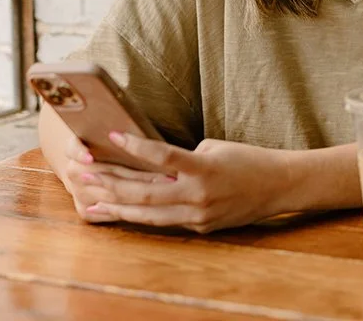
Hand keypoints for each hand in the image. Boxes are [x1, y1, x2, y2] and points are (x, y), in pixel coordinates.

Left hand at [81, 132, 293, 232]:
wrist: (279, 186)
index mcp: (204, 168)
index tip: (111, 134)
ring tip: (89, 200)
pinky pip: (163, 221)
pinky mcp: (199, 227)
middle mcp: (198, 195)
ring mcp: (198, 215)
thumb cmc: (248, 159)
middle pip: (144, 191)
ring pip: (146, 214)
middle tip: (83, 171)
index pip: (162, 156)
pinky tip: (119, 213)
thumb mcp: (215, 148)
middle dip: (109, 181)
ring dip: (115, 206)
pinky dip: (139, 216)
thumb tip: (153, 163)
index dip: (135, 146)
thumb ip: (183, 158)